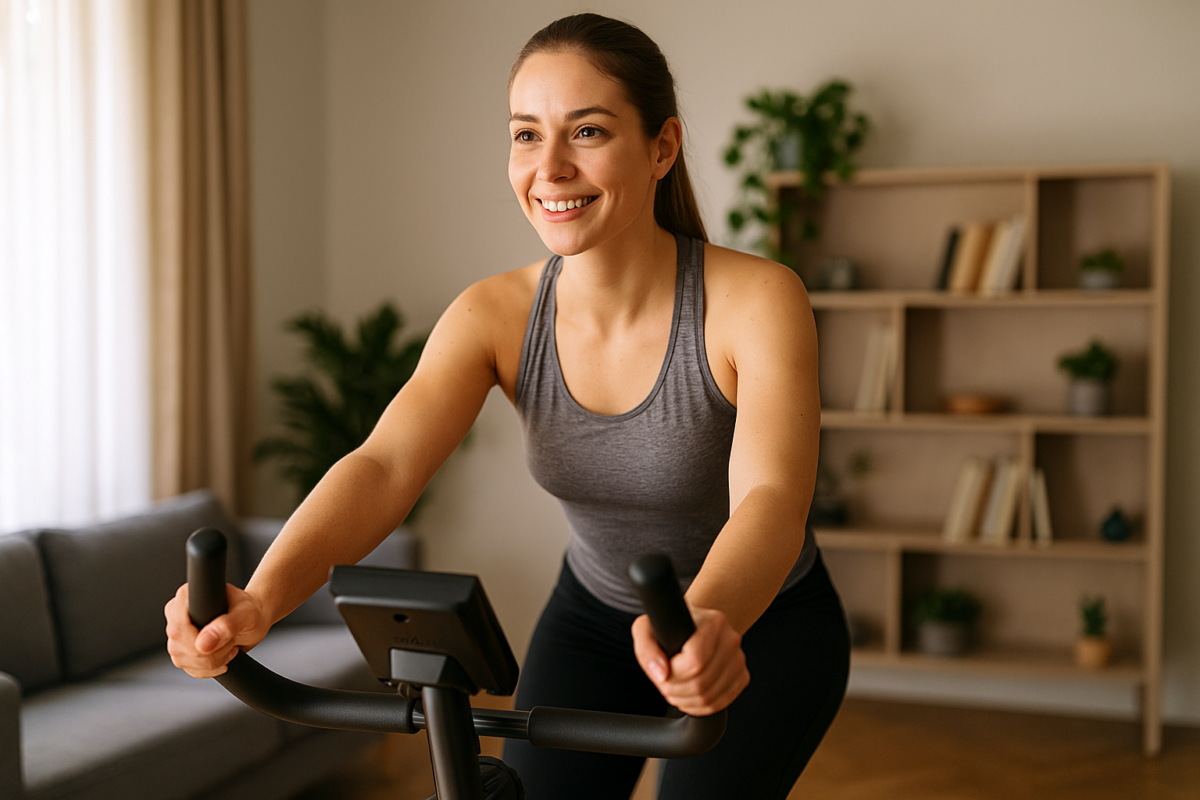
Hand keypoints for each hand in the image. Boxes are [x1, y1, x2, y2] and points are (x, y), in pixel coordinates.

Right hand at [164, 583, 269, 677]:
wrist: (253, 620)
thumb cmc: (250, 611)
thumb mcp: (246, 615)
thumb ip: (227, 626)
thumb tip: (203, 644)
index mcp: (189, 597)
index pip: (178, 627)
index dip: (197, 641)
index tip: (223, 640)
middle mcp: (177, 613)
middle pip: (179, 647)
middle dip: (210, 654)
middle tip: (231, 642)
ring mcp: (177, 633)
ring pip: (182, 660)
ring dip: (211, 662)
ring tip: (228, 647)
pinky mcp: (181, 649)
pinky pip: (188, 668)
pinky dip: (208, 669)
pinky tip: (222, 657)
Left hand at [631, 605, 748, 715]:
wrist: (695, 627)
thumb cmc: (671, 627)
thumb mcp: (647, 629)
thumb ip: (647, 649)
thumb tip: (661, 674)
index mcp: (713, 622)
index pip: (694, 663)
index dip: (673, 674)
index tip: (664, 668)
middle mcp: (731, 639)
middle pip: (701, 684)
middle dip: (675, 690)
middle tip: (666, 681)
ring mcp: (739, 660)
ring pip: (709, 698)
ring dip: (685, 701)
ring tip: (675, 687)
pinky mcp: (742, 677)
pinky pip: (720, 704)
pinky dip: (699, 707)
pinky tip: (689, 694)